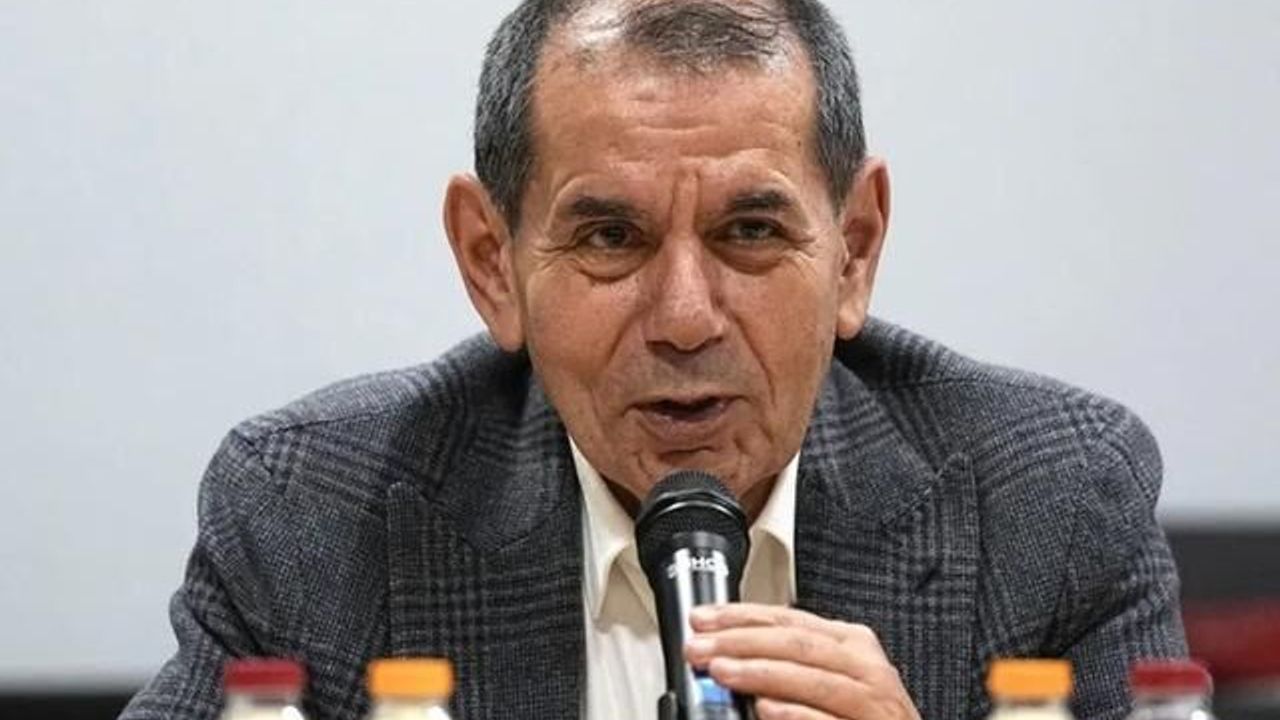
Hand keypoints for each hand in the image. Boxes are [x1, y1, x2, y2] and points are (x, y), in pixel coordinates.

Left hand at [684, 603, 920, 719]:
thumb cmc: (861, 716)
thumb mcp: (828, 679)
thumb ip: (786, 664)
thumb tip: (725, 654)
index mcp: (850, 644)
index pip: (788, 620)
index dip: (740, 616)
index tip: (702, 619)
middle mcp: (865, 667)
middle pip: (796, 643)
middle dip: (741, 641)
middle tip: (699, 646)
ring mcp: (871, 702)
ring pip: (811, 678)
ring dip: (761, 673)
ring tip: (721, 671)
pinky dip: (795, 714)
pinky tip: (765, 710)